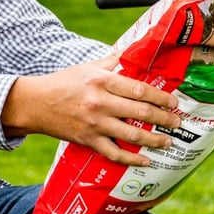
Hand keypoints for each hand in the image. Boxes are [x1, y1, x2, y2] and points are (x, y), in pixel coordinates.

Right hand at [3, 54, 181, 166]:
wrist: (36, 104)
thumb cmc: (63, 83)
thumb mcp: (87, 67)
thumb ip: (111, 61)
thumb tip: (132, 52)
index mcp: (102, 81)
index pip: (139, 89)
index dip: (160, 97)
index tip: (173, 102)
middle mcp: (101, 103)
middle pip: (140, 112)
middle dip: (163, 118)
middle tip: (177, 122)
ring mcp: (95, 124)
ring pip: (131, 135)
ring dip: (154, 139)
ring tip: (168, 141)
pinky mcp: (88, 140)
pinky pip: (114, 152)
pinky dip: (131, 159)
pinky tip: (145, 161)